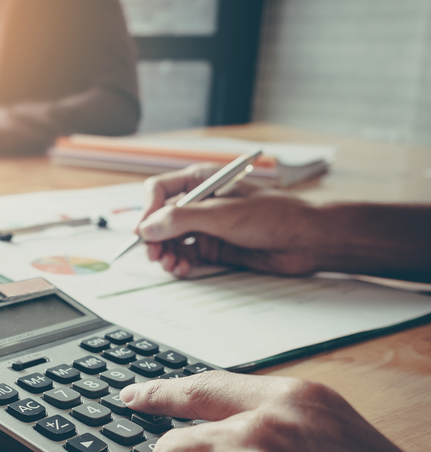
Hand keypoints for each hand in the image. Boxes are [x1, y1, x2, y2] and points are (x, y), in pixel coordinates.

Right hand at [136, 164, 326, 276]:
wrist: (306, 241)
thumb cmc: (274, 216)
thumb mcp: (223, 215)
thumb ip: (181, 219)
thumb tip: (146, 227)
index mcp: (201, 182)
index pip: (159, 191)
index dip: (148, 210)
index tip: (144, 231)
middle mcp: (200, 203)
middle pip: (160, 219)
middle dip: (154, 238)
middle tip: (155, 255)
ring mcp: (205, 226)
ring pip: (169, 240)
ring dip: (165, 253)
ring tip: (171, 265)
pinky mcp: (212, 247)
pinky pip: (184, 255)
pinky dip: (178, 264)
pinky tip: (182, 269)